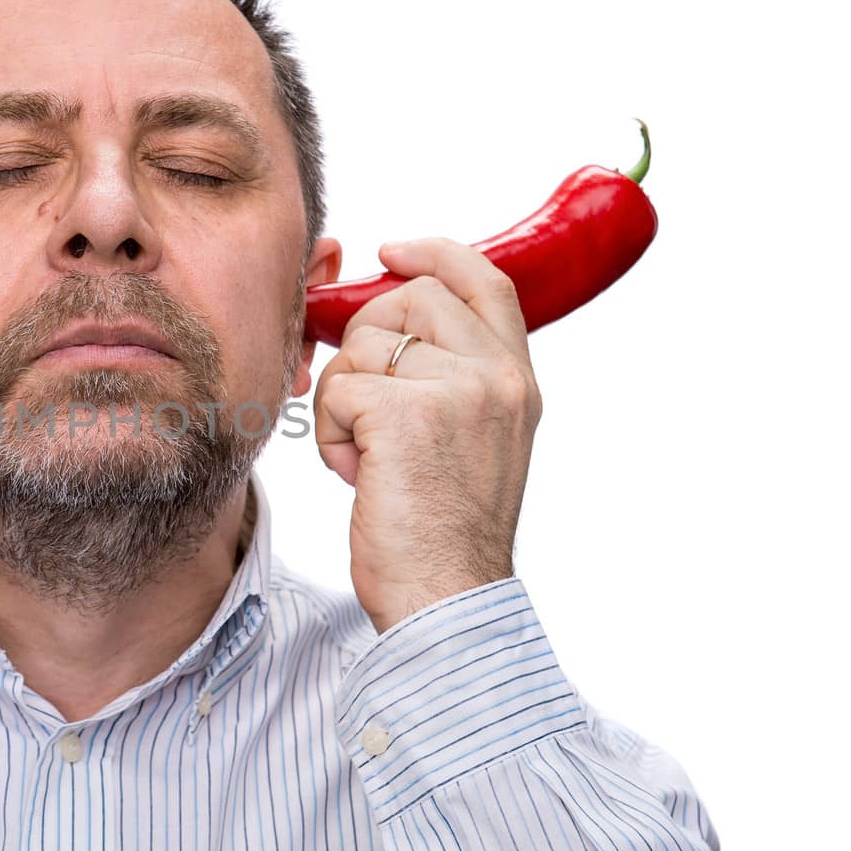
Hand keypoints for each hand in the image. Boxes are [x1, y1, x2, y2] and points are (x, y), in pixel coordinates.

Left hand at [312, 237, 542, 635]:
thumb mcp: (474, 441)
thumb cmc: (445, 532)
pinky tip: (358, 473)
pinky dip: (332, 433)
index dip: (434, 253)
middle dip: (365, 343)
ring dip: (345, 401)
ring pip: (362, 346)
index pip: (484, 280)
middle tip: (368, 410)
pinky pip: (338, 388)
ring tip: (371, 458)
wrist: (448, 598)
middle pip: (406, 300)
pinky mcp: (404, 413)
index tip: (392, 252)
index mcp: (517, 380)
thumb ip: (452, 379)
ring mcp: (456, 391)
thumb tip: (390, 326)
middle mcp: (497, 377)